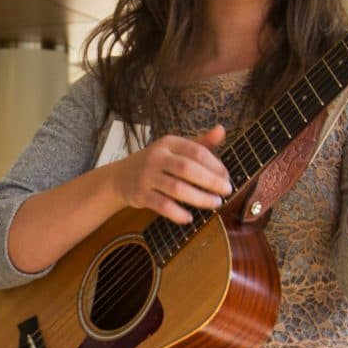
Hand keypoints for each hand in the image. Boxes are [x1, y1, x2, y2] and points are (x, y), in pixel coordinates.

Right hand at [109, 125, 231, 225]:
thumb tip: (222, 130)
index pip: (196, 151)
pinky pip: (162, 205)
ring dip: (199, 198)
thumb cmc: (156, 163)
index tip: (227, 177)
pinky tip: (189, 218)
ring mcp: (147, 176)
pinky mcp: (140, 194)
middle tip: (226, 191)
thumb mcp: (174, 149)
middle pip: (187, 169)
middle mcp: (157, 157)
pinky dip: (177, 213)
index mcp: (169, 143)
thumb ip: (199, 143)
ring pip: (176, 189)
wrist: (120, 177)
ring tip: (215, 203)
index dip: (215, 165)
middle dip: (210, 181)